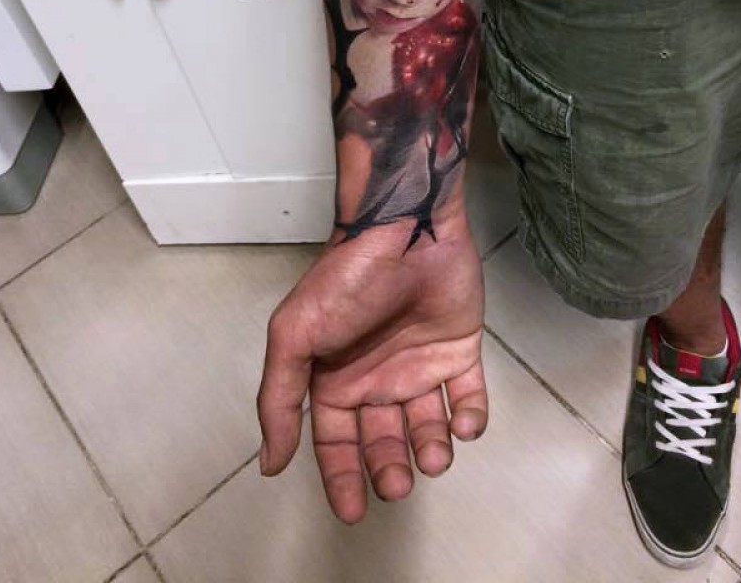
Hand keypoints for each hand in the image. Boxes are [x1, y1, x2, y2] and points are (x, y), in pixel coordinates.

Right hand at [256, 213, 486, 522]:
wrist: (407, 228)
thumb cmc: (347, 280)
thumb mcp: (295, 335)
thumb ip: (279, 400)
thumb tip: (269, 463)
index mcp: (336, 377)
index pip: (336, 442)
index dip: (342, 478)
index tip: (354, 512)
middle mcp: (377, 376)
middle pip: (383, 441)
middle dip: (389, 469)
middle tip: (397, 484)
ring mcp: (420, 362)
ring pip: (428, 426)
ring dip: (431, 449)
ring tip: (433, 456)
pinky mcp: (459, 348)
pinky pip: (469, 396)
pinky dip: (471, 419)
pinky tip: (464, 424)